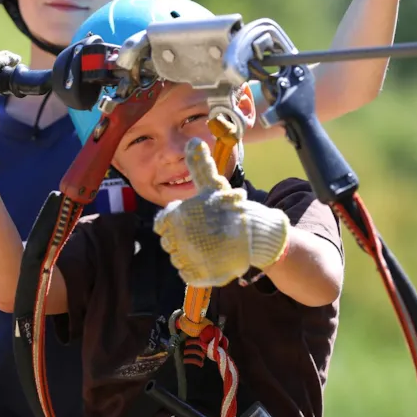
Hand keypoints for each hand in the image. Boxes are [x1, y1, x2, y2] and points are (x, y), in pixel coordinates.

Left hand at [153, 138, 289, 286]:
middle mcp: (179, 238)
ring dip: (189, 254)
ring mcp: (188, 258)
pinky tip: (207, 259)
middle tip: (203, 234)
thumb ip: (199, 165)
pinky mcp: (198, 275)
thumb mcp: (212, 184)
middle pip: (168, 243)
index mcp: (177, 216)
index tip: (191, 222)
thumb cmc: (230, 207)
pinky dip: (194, 269)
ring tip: (207, 246)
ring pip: (177, 259)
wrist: (254, 234)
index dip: (174, 224)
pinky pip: (186, 274)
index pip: (161, 224)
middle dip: (183, 239)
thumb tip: (194, 141)